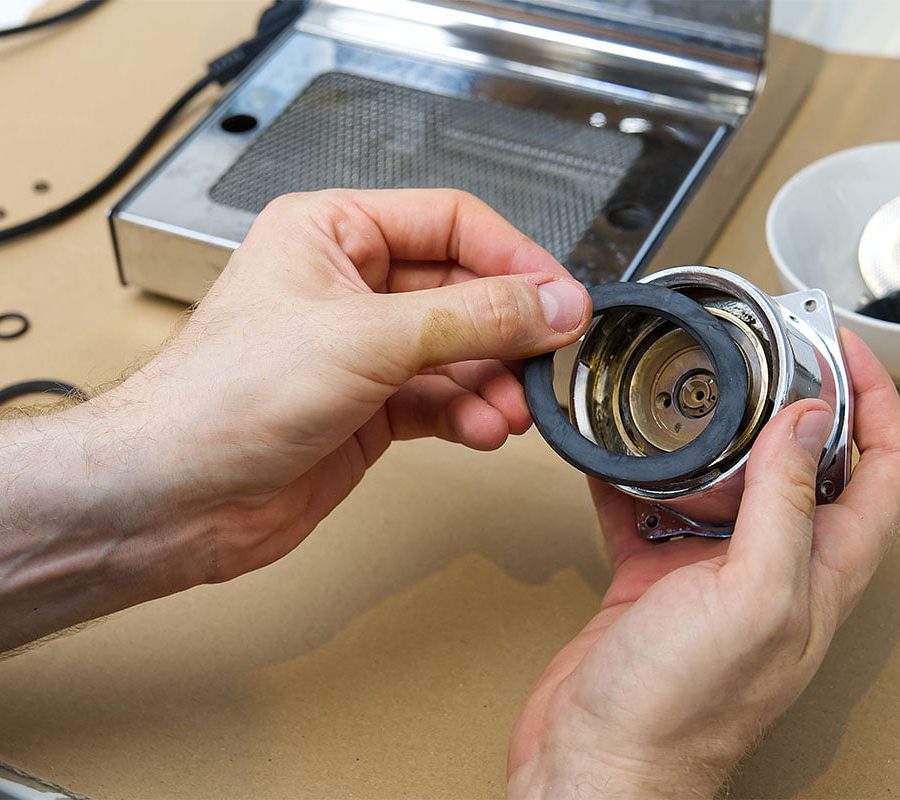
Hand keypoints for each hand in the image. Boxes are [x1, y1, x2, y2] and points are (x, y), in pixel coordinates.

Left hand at [0, 189, 589, 651]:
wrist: (176, 497)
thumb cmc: (224, 397)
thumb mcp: (367, 339)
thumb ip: (473, 318)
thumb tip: (553, 303)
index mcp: (332, 232)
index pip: (451, 223)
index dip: (514, 258)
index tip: (562, 298)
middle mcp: (348, 286)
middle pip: (461, 291)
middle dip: (507, 330)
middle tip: (548, 359)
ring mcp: (360, 350)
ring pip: (456, 352)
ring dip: (493, 381)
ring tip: (514, 408)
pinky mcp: (367, 408)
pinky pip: (439, 400)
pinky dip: (468, 415)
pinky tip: (484, 430)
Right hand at [508, 331, 899, 798]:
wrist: (596, 759)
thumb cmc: (677, 707)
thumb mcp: (751, 596)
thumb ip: (784, 506)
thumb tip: (807, 422)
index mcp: (818, 575)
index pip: (879, 473)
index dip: (874, 406)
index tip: (837, 351)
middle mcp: (772, 571)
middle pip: (800, 470)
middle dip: (789, 407)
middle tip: (760, 357)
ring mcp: (709, 576)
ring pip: (722, 486)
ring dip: (709, 441)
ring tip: (686, 397)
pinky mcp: (653, 581)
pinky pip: (649, 512)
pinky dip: (634, 481)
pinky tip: (615, 457)